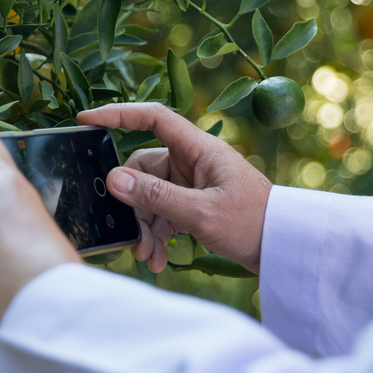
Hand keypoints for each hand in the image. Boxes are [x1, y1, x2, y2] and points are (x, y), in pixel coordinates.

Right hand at [77, 103, 270, 272]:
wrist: (285, 249)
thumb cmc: (253, 223)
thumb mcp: (200, 213)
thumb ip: (155, 196)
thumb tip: (114, 179)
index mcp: (199, 149)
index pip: (153, 117)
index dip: (118, 114)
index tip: (86, 120)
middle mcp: (193, 161)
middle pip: (143, 169)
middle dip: (134, 205)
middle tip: (132, 237)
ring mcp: (193, 182)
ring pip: (150, 196)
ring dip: (145, 227)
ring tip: (148, 256)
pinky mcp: (194, 203)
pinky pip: (163, 212)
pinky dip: (157, 234)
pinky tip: (158, 258)